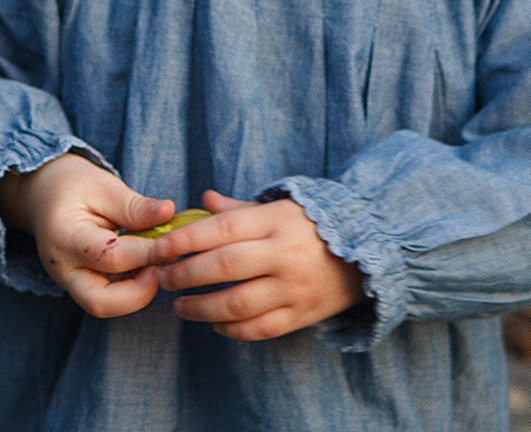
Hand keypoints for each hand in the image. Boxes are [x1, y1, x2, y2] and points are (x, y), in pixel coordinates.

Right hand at [0, 152, 175, 317]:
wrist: (45, 195)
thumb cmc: (74, 186)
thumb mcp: (104, 186)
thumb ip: (134, 206)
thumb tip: (168, 212)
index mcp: (65, 239)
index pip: (110, 258)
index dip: (147, 252)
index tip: (172, 241)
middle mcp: (63, 270)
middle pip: (100, 303)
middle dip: (139, 293)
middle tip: (162, 266)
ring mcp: (70, 283)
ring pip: (105, 306)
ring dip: (138, 292)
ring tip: (157, 262)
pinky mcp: (82, 286)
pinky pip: (109, 298)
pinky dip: (132, 287)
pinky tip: (147, 264)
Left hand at [151, 189, 366, 340]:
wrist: (370, 251)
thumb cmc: (314, 226)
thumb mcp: (281, 207)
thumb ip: (239, 209)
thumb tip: (203, 200)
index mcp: (277, 220)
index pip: (221, 229)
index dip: (185, 239)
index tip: (160, 248)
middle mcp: (284, 254)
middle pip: (224, 267)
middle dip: (185, 274)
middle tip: (163, 278)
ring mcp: (294, 288)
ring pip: (237, 304)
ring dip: (200, 308)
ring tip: (180, 306)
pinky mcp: (302, 315)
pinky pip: (259, 328)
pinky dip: (231, 330)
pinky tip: (214, 324)